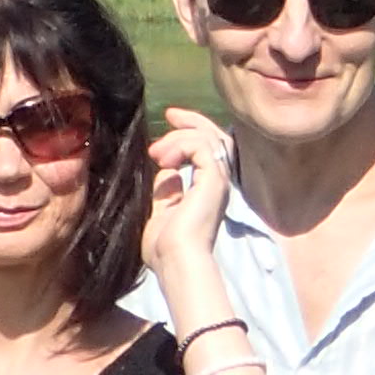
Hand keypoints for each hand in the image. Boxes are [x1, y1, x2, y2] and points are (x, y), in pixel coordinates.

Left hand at [144, 105, 234, 274]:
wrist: (175, 259)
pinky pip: (203, 146)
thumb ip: (165, 192)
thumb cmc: (166, 248)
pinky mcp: (214, 179)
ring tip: (155, 153)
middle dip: (192, 121)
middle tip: (171, 114)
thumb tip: (166, 172)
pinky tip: (163, 160)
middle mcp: (218, 183)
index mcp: (208, 190)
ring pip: (207, 138)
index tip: (169, 122)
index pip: (208, 150)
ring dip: (178, 138)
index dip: (190, 132)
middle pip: (216, 137)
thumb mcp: (161, 212)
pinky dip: (182, 145)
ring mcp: (219, 180)